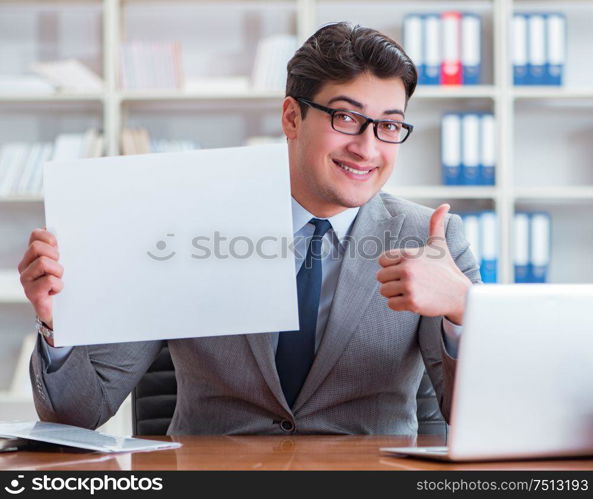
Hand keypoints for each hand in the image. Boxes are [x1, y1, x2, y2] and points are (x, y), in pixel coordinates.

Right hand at [17, 228, 62, 337]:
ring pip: (44, 262)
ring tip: (58, 280)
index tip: (58, 248)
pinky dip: (58, 285)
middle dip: (55, 255)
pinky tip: (56, 291)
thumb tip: (56, 230)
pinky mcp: (32, 294)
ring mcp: (27, 280)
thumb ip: (58, 248)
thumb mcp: (62, 263)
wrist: (60, 313)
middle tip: (59, 268)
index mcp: (32, 256)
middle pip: (38, 247)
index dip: (50, 238)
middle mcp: (25, 267)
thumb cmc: (62, 285)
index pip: (36, 235)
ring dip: (58, 272)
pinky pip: (49, 280)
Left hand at [376, 204, 470, 324]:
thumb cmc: (446, 269)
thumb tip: (445, 205)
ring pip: (384, 291)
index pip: (382, 260)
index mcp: (410, 254)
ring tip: (412, 290)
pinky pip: (391, 304)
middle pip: (380, 276)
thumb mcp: (440, 245)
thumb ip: (436, 224)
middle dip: (392, 281)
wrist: (460, 294)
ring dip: (395, 293)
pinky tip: (414, 300)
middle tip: (410, 282)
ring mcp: (409, 285)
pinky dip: (399, 305)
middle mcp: (408, 268)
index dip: (391, 266)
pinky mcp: (411, 301)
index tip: (406, 269)